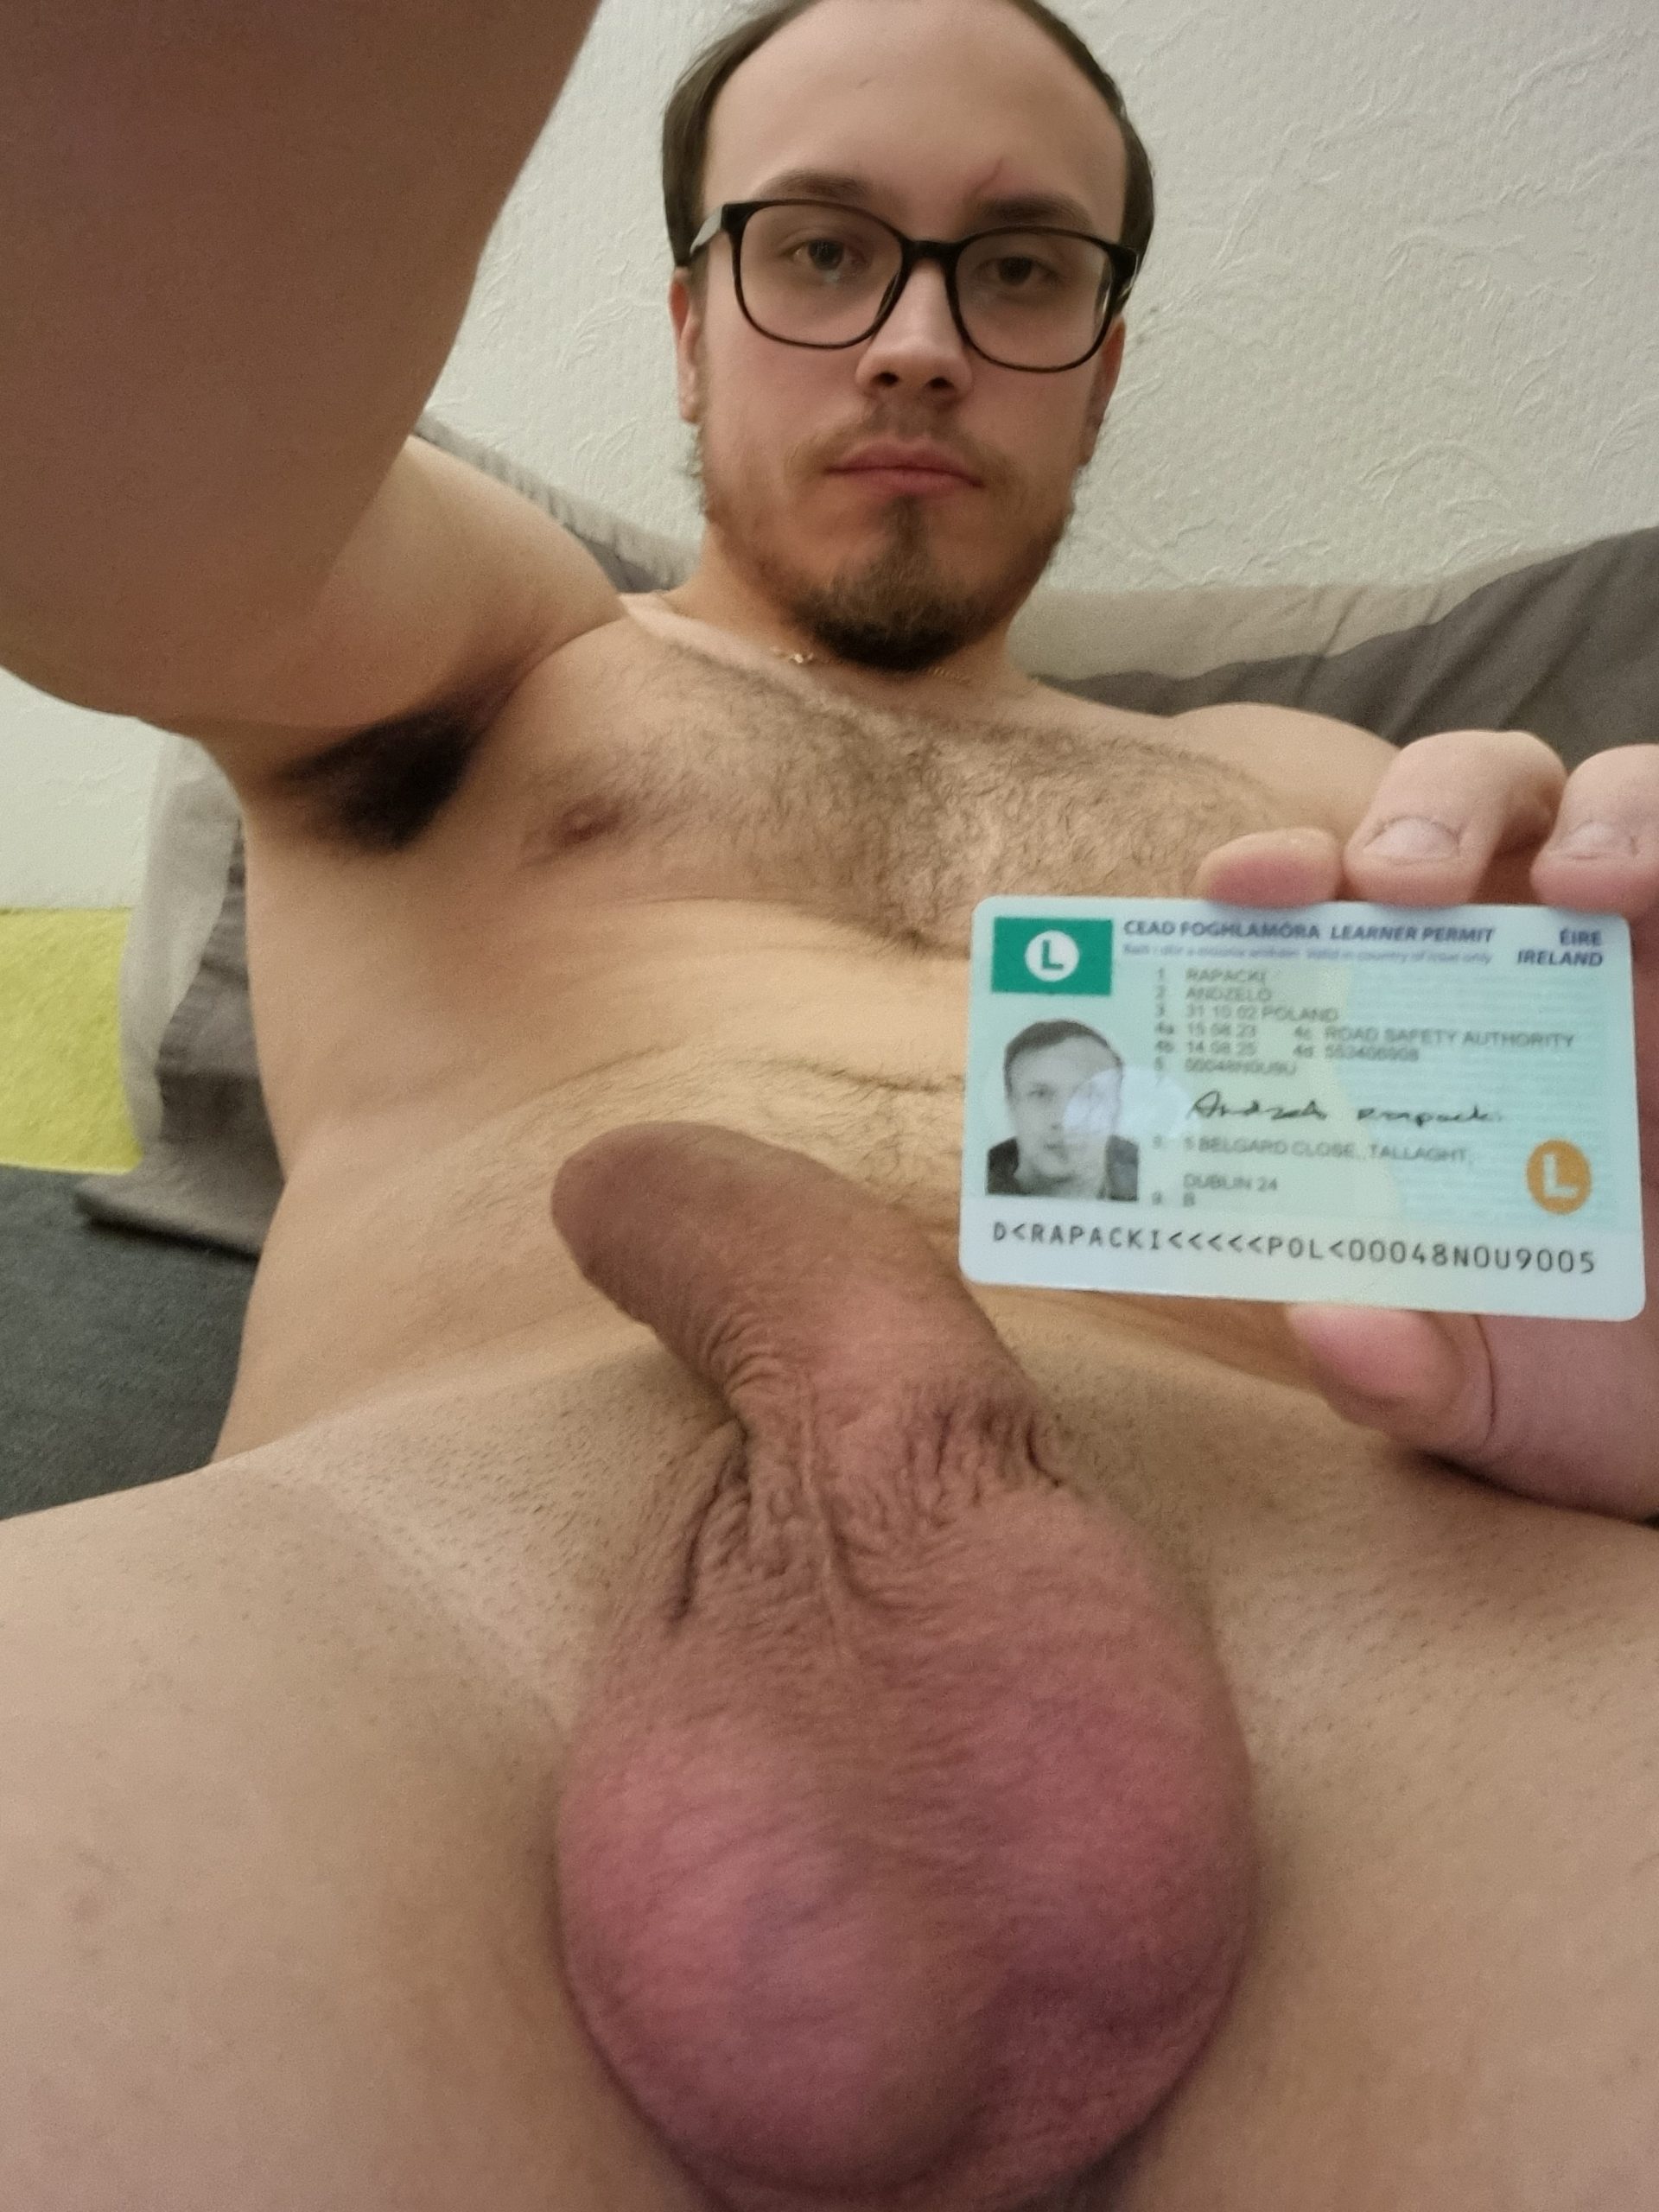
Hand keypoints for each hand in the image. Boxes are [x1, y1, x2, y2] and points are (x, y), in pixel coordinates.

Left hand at [1196, 730, 1658, 1519]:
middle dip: (1426, 811)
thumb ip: (1392, 1371)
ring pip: (1620, 802)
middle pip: (1468, 809)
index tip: (1239, 889)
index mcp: (1414, 1041)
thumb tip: (1323, 1327)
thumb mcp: (1472, 1397)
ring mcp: (1649, 963)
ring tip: (1581, 885)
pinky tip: (1652, 897)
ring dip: (1600, 812)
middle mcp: (1527, 973)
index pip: (1331, 908)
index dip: (1281, 869)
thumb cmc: (1575, 1380)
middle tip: (1400, 884)